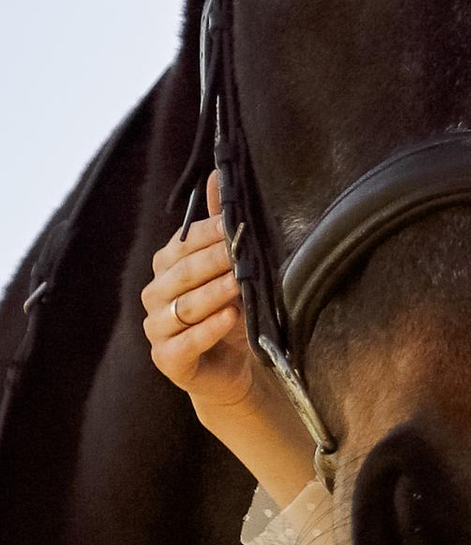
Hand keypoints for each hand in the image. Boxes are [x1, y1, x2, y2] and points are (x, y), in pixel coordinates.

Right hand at [143, 175, 259, 411]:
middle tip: (240, 253)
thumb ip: (219, 227)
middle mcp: (155, 295)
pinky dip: (209, 330)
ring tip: (238, 284)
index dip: (209, 235)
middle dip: (213, 262)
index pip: (183, 244)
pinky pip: (185, 342)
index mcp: (167, 267)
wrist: (231, 369)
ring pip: (184, 306)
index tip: (236, 226)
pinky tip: (231, 318)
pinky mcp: (167, 359)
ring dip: (213, 294)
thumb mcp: (229, 269)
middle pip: (182, 274)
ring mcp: (157, 328)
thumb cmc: (229, 313)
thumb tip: (217, 175)